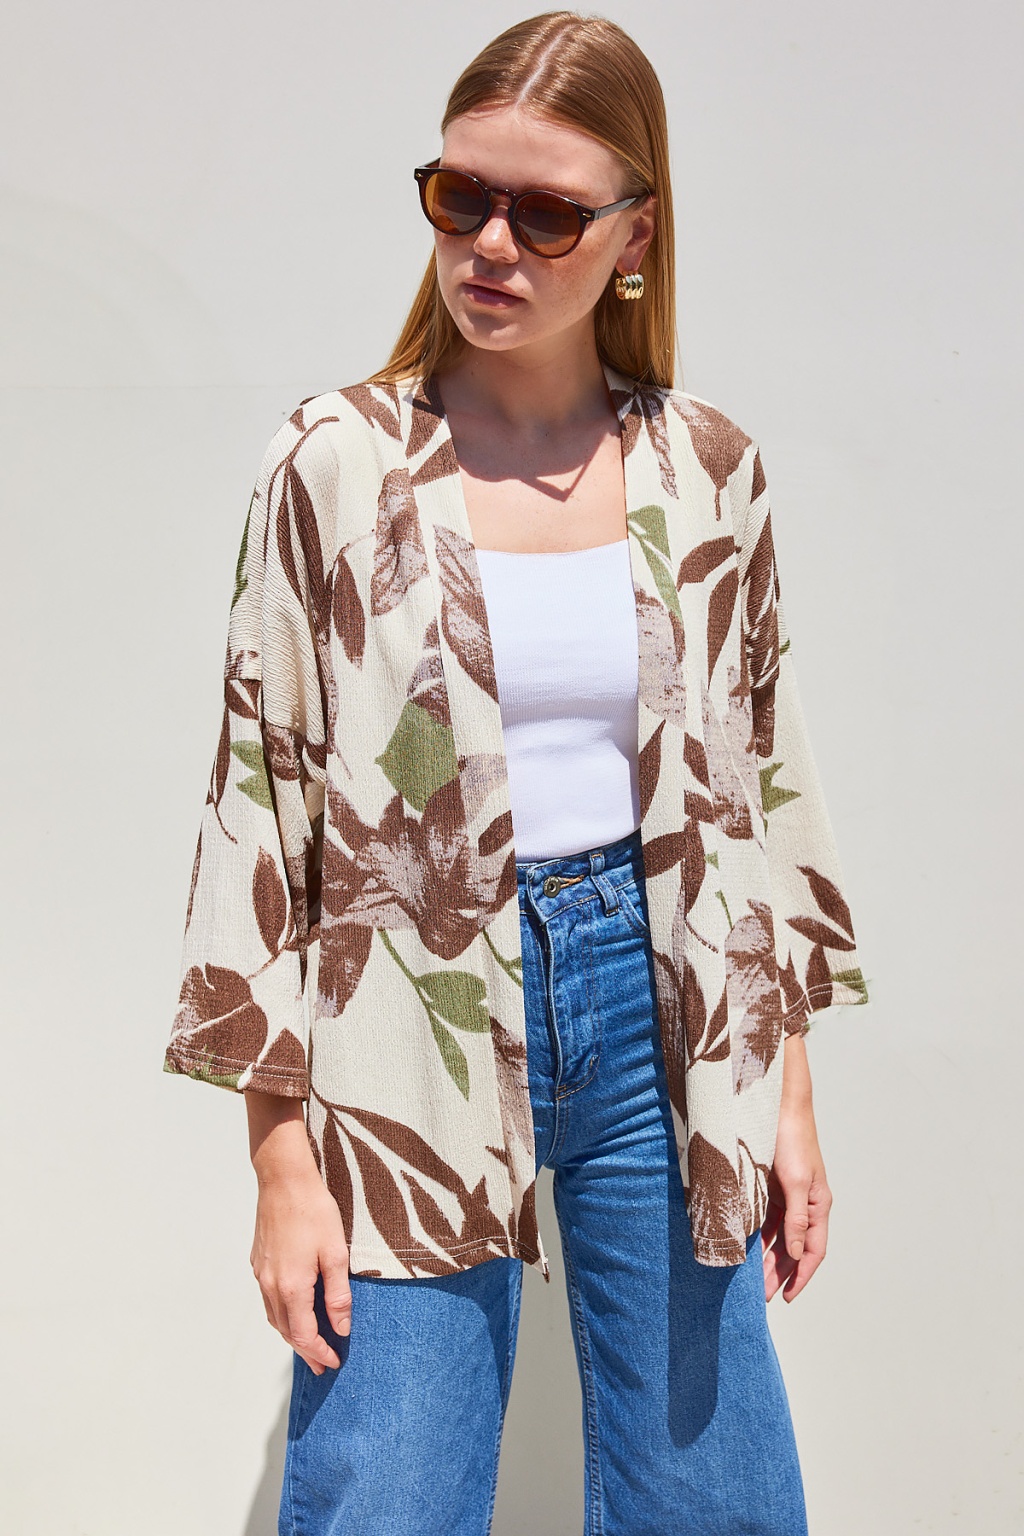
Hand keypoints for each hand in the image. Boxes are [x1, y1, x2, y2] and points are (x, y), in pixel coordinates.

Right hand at [245, 1092, 351, 1374]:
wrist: (283, 1179)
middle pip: (286, 1331)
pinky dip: (282, 1315)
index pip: (304, 1334)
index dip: (319, 1352)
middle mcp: (270, 1286)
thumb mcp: (335, 1253)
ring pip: (274, 1317)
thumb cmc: (313, 1211)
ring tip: (309, 1344)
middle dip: (305, 1350)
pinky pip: (268, 1300)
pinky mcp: (258, 1262)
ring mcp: (261, 1274)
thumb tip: (341, 1327)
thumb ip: (337, 1295)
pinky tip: (293, 1311)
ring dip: (291, 1334)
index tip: (334, 1362)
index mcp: (292, 1288)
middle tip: (321, 1364)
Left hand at [761, 1033, 831, 1303]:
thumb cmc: (791, 1139)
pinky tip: (748, 1248)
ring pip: (780, 1236)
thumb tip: (795, 1254)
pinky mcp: (774, 1186)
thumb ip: (795, 1220)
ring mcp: (789, 1195)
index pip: (813, 1251)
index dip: (801, 1276)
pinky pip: (768, 1219)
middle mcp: (806, 1203)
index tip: (786, 1297)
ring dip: (769, 1257)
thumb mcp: (793, 1182)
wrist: (778, 1105)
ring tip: (753, 1279)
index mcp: (817, 1204)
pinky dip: (760, 1236)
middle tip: (762, 1296)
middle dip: (781, 1273)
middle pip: (795, 1248)